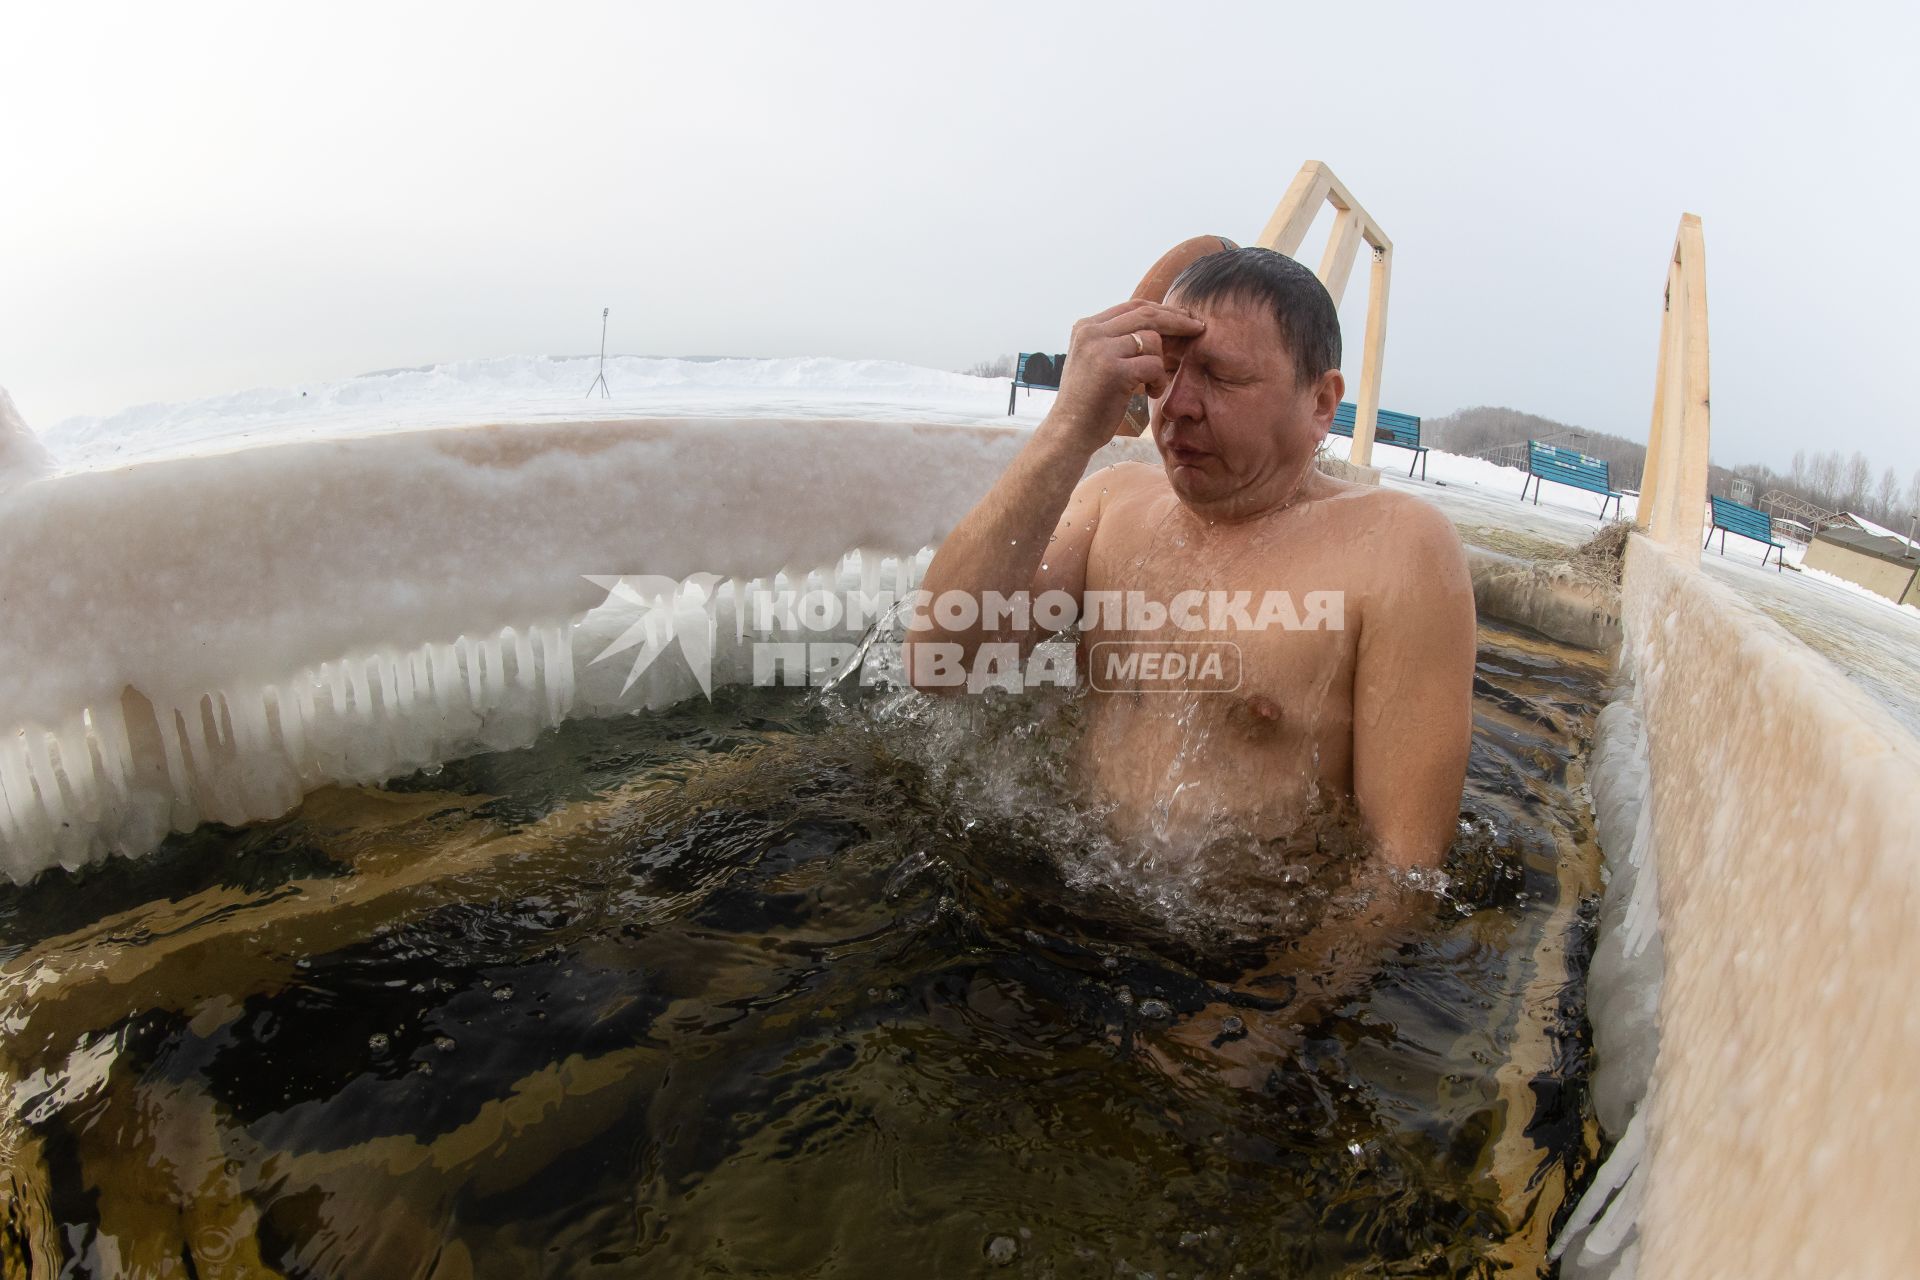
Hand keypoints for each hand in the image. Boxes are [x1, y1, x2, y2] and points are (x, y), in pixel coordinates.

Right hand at [1046, 300, 1204, 450]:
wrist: (1068, 433)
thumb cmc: (1088, 402)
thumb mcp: (1095, 361)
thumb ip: (1115, 341)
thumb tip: (1157, 325)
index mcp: (1086, 327)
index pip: (1133, 306)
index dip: (1162, 310)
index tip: (1183, 318)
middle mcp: (1091, 333)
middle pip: (1146, 314)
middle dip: (1177, 320)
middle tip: (1198, 328)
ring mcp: (1101, 350)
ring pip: (1152, 340)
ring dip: (1162, 363)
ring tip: (1154, 384)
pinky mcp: (1113, 371)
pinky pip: (1153, 365)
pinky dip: (1159, 380)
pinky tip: (1151, 393)